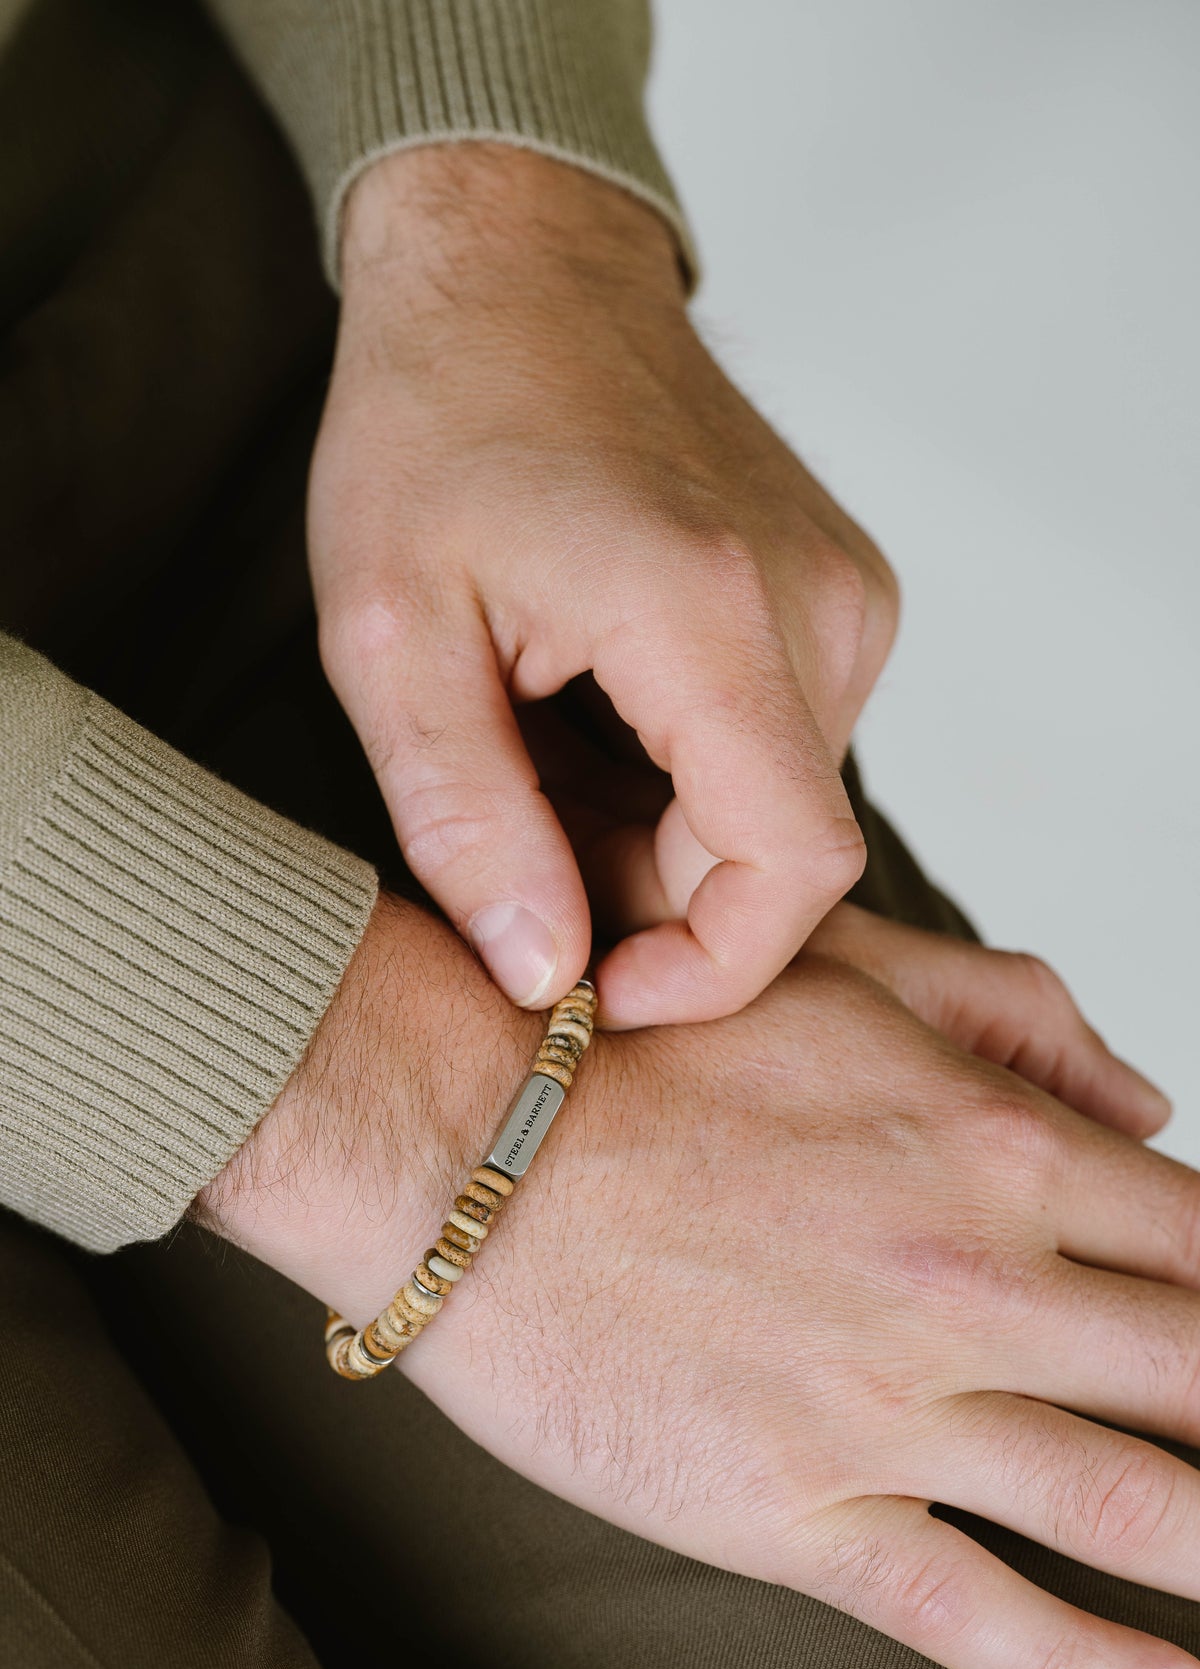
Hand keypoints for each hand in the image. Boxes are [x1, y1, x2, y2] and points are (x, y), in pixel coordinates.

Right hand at [197, 897, 1196, 1668]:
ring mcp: (887, 1406)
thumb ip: (1014, 1016)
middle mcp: (968, 1279)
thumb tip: (1150, 1101)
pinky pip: (980, 1612)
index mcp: (992, 1146)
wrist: (470, 1149)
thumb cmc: (646, 1054)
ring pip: (1133, 1508)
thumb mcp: (843, 975)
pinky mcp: (795, 1508)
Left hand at [310, 144, 898, 1026]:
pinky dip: (683, 770)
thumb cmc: (437, 424)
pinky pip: (780, 742)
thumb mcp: (394, 637)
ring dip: (654, 828)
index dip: (706, 970)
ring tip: (535, 744)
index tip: (596, 987)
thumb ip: (470, 822)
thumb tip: (548, 974)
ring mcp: (845, 591)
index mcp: (711, 613)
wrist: (517, 268)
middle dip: (643, 892)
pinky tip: (590, 711)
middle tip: (510, 833)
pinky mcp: (839, 589)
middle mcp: (819, 602)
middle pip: (776, 850)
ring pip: (774, 804)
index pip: (792, 870)